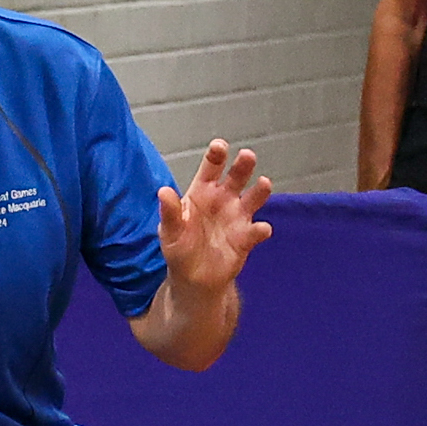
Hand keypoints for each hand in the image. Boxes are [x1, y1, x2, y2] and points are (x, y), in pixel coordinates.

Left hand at [157, 139, 272, 292]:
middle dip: (243, 165)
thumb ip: (169, 212)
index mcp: (203, 191)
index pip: (211, 168)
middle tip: (248, 156)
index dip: (216, 155)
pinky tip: (261, 229)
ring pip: (253, 198)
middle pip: (237, 177)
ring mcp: (237, 217)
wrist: (193, 278)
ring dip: (260, 190)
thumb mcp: (169, 231)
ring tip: (263, 183)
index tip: (220, 146)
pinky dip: (260, 230)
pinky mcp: (246, 238)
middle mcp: (224, 199)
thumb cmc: (180, 247)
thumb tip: (163, 191)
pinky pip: (256, 231)